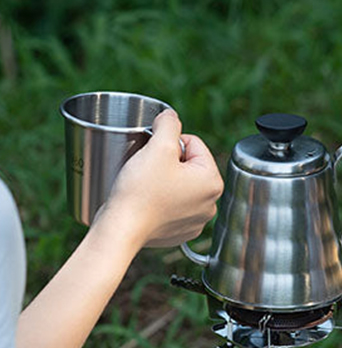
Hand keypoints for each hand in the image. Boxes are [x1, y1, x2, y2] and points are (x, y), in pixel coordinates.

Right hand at [93, 109, 223, 248]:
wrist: (122, 229)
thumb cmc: (140, 190)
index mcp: (213, 181)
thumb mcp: (158, 147)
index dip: (170, 142)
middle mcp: (211, 203)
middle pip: (189, 165)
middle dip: (169, 161)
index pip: (194, 144)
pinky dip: (163, 200)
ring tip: (147, 184)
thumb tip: (171, 116)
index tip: (153, 154)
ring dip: (166, 179)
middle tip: (148, 168)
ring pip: (181, 185)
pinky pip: (174, 205)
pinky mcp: (182, 231)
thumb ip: (169, 124)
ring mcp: (198, 220)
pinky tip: (149, 200)